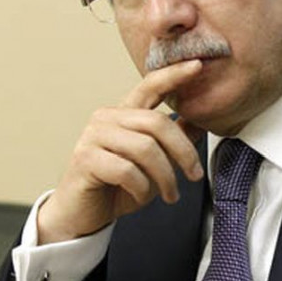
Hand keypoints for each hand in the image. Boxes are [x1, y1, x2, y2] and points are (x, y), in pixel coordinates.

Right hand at [36, 59, 205, 243]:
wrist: (82, 216)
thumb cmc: (117, 186)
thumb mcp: (153, 163)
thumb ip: (172, 139)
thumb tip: (199, 121)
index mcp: (124, 113)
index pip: (150, 85)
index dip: (174, 74)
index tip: (198, 64)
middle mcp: (107, 118)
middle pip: (157, 123)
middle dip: (183, 152)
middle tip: (194, 175)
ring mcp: (93, 136)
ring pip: (145, 149)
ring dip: (165, 177)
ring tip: (170, 194)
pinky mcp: (85, 158)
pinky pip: (128, 170)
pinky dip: (142, 188)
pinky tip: (140, 195)